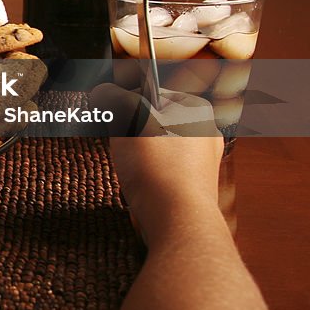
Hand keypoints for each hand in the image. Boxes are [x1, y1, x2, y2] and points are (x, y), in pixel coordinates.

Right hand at [92, 83, 223, 236]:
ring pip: (155, 148)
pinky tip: (140, 184)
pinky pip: (161, 172)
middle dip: (131, 131)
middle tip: (121, 142)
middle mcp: (205, 135)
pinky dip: (147, 175)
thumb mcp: (128, 117)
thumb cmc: (157, 165)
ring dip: (137, 155)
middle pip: (152, 121)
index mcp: (197, 110)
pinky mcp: (192, 188)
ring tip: (132, 166)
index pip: (152, 92)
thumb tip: (104, 90)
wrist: (176, 218)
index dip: (128, 101)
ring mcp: (201, 164)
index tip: (115, 113)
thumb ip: (114, 97)